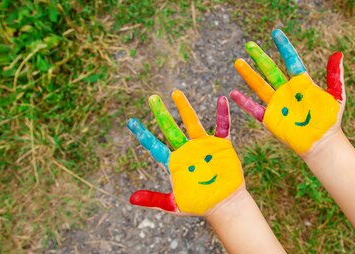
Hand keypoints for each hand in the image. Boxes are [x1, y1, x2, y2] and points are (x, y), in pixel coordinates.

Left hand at [126, 90, 243, 215]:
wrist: (223, 204)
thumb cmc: (199, 204)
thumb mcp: (173, 204)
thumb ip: (154, 199)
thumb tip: (131, 199)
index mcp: (173, 162)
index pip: (154, 145)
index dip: (143, 134)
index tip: (131, 121)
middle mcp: (186, 150)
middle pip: (170, 128)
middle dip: (161, 114)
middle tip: (151, 98)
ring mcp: (203, 146)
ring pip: (192, 123)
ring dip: (184, 108)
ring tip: (175, 93)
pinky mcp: (221, 145)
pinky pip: (222, 127)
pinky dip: (222, 114)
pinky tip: (222, 100)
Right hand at [230, 29, 345, 155]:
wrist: (322, 143)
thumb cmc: (330, 120)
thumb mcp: (336, 96)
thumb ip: (335, 76)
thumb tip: (338, 54)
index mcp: (302, 83)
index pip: (290, 60)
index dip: (283, 47)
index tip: (276, 33)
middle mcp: (287, 91)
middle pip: (270, 70)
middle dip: (260, 57)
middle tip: (249, 44)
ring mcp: (277, 104)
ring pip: (259, 86)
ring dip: (248, 74)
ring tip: (238, 62)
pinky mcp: (270, 118)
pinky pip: (255, 108)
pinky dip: (244, 102)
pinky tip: (234, 94)